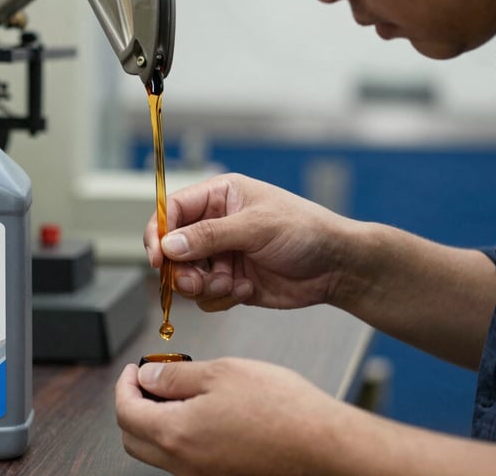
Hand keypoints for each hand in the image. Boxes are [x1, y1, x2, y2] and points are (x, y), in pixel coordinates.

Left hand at [116, 358, 495, 475]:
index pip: (126, 411)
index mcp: (177, 433)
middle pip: (134, 437)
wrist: (321, 443)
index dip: (124, 384)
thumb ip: (175, 376)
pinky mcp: (219, 475)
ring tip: (178, 390)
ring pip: (156, 450)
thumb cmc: (279, 406)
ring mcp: (201, 473)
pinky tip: (201, 410)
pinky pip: (181, 458)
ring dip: (155, 419)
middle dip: (133, 404)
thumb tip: (146, 376)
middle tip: (149, 379)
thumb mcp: (221, 372)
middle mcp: (183, 462)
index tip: (134, 367)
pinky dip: (177, 433)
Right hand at [144, 173, 354, 311]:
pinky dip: (220, 298)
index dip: (159, 233)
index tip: (158, 258)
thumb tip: (170, 244)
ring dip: (203, 286)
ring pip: (186, 276)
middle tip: (194, 281)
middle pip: (173, 248)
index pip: (173, 210)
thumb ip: (210, 235)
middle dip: (180, 269)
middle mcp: (216, 225)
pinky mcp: (230, 282)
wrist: (337, 267)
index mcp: (220, 197)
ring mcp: (222, 255)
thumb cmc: (307, 231)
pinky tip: (245, 290)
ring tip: (230, 284)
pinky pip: (206, 296)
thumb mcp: (257, 227)